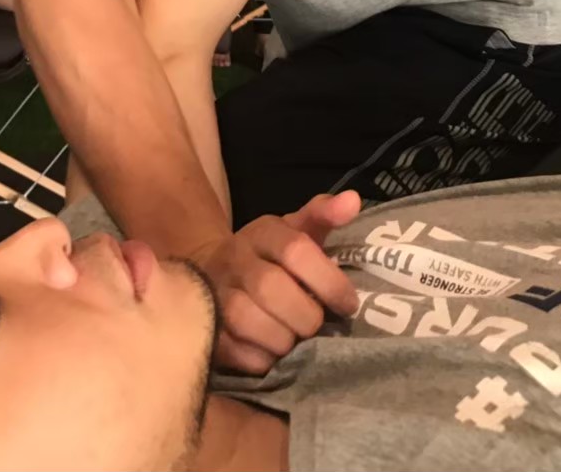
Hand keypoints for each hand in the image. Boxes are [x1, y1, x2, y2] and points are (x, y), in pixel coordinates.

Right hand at [194, 191, 361, 375]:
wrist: (214, 271)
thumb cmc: (271, 256)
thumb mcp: (296, 229)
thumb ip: (324, 215)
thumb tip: (353, 200)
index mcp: (263, 232)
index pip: (296, 250)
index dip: (328, 281)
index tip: (348, 304)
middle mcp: (234, 258)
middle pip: (272, 288)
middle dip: (306, 315)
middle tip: (317, 325)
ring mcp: (214, 294)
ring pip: (250, 321)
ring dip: (284, 339)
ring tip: (295, 339)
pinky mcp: (208, 330)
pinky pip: (237, 352)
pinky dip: (263, 359)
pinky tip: (273, 352)